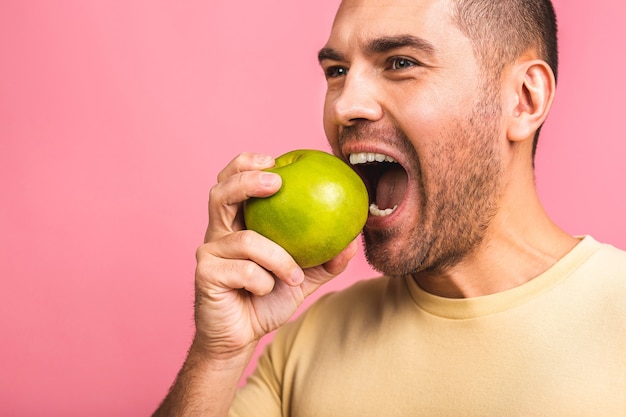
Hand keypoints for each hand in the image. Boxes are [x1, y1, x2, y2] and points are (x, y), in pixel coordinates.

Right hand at [193, 152, 356, 360]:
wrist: (242, 336)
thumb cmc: (268, 300)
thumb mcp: (303, 277)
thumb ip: (326, 259)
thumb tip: (354, 239)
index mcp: (238, 223)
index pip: (233, 182)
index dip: (246, 164)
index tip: (274, 160)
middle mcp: (219, 232)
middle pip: (220, 193)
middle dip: (246, 180)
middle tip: (277, 182)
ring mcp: (209, 252)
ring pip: (244, 238)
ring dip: (277, 256)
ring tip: (295, 275)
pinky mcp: (205, 274)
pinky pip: (242, 269)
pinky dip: (263, 280)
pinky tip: (267, 290)